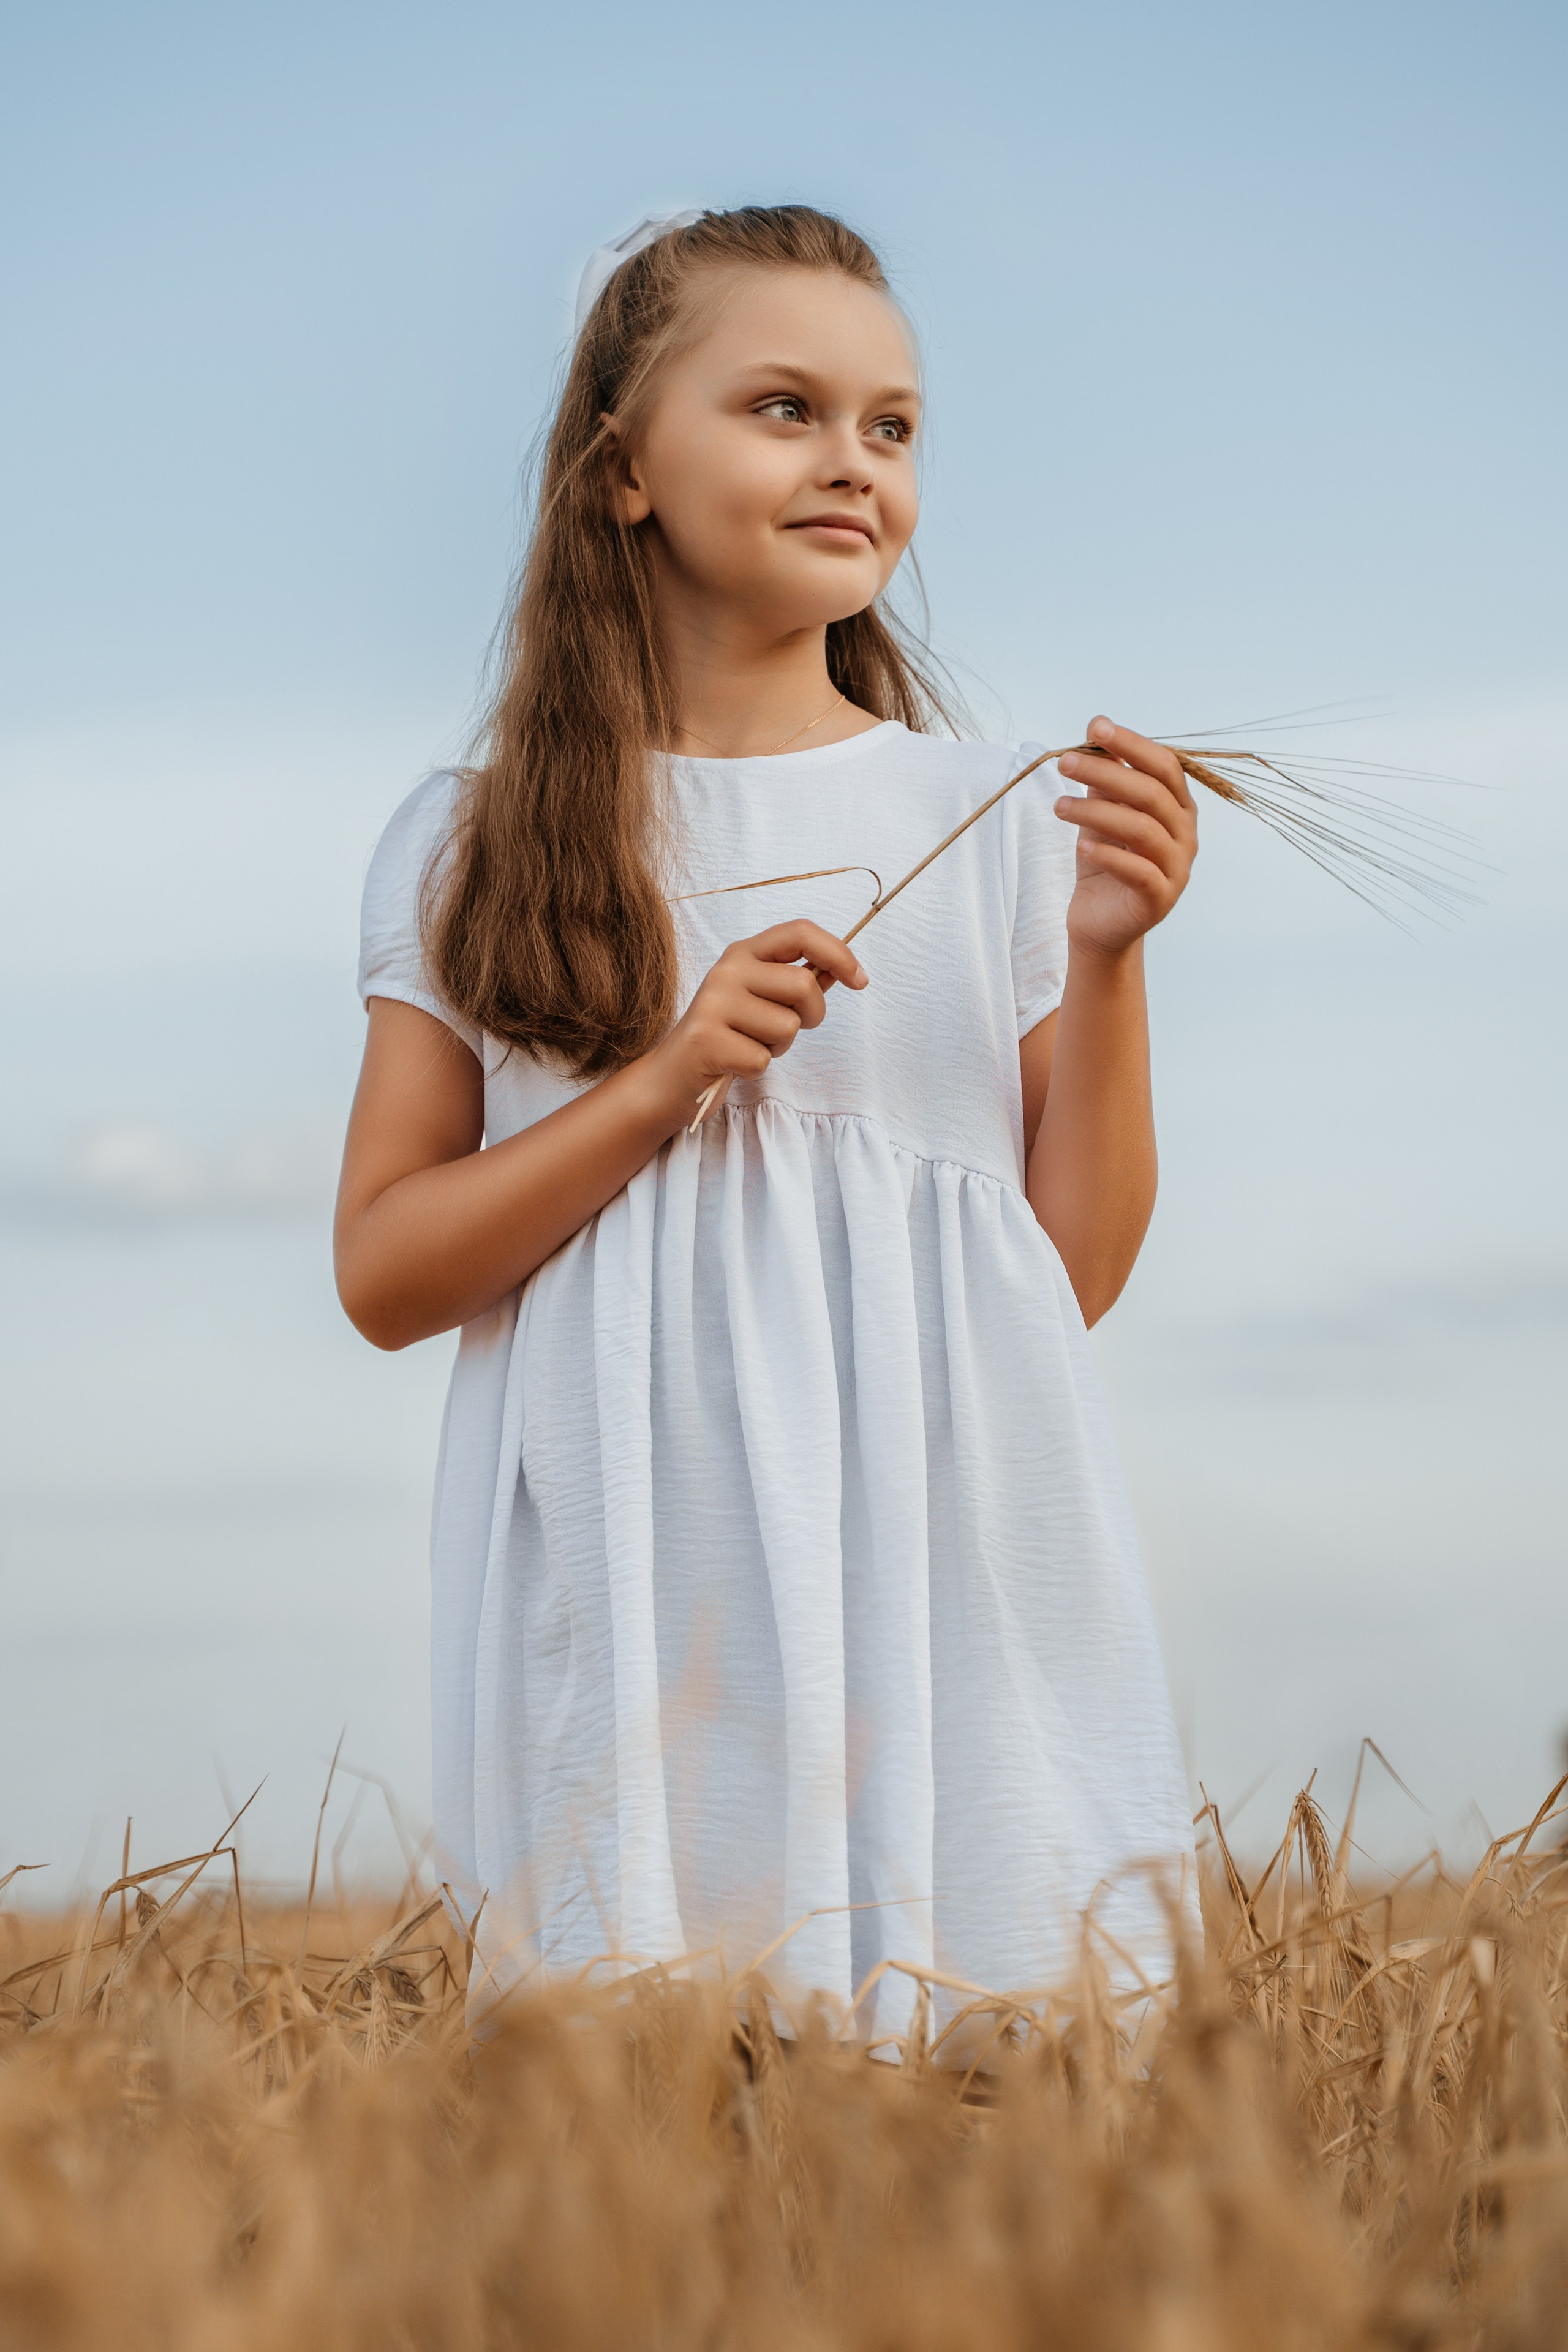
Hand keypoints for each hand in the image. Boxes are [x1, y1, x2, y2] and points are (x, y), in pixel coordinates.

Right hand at [643, 920, 866, 1122]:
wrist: (674, 1075)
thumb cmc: (729, 1036)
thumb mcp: (764, 1001)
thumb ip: (800, 983)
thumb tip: (844, 968)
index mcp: (744, 953)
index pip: (800, 932)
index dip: (838, 952)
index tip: (860, 979)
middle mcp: (727, 971)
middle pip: (802, 985)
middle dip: (811, 1016)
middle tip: (787, 1031)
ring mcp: (713, 1003)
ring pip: (786, 1027)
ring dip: (778, 1047)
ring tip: (751, 1045)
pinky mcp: (706, 1040)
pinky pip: (762, 1059)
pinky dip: (757, 1069)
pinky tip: (735, 1063)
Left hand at [1056, 716, 1197, 956]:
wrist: (1101, 923)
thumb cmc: (1105, 861)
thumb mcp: (1104, 813)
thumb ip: (1108, 779)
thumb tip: (1097, 731)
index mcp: (1179, 807)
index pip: (1163, 765)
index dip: (1131, 744)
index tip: (1095, 727)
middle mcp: (1186, 834)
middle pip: (1150, 793)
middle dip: (1106, 773)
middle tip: (1065, 763)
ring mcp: (1177, 868)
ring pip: (1141, 830)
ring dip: (1096, 813)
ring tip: (1058, 807)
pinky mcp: (1160, 899)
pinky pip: (1138, 872)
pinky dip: (1108, 856)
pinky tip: (1081, 847)